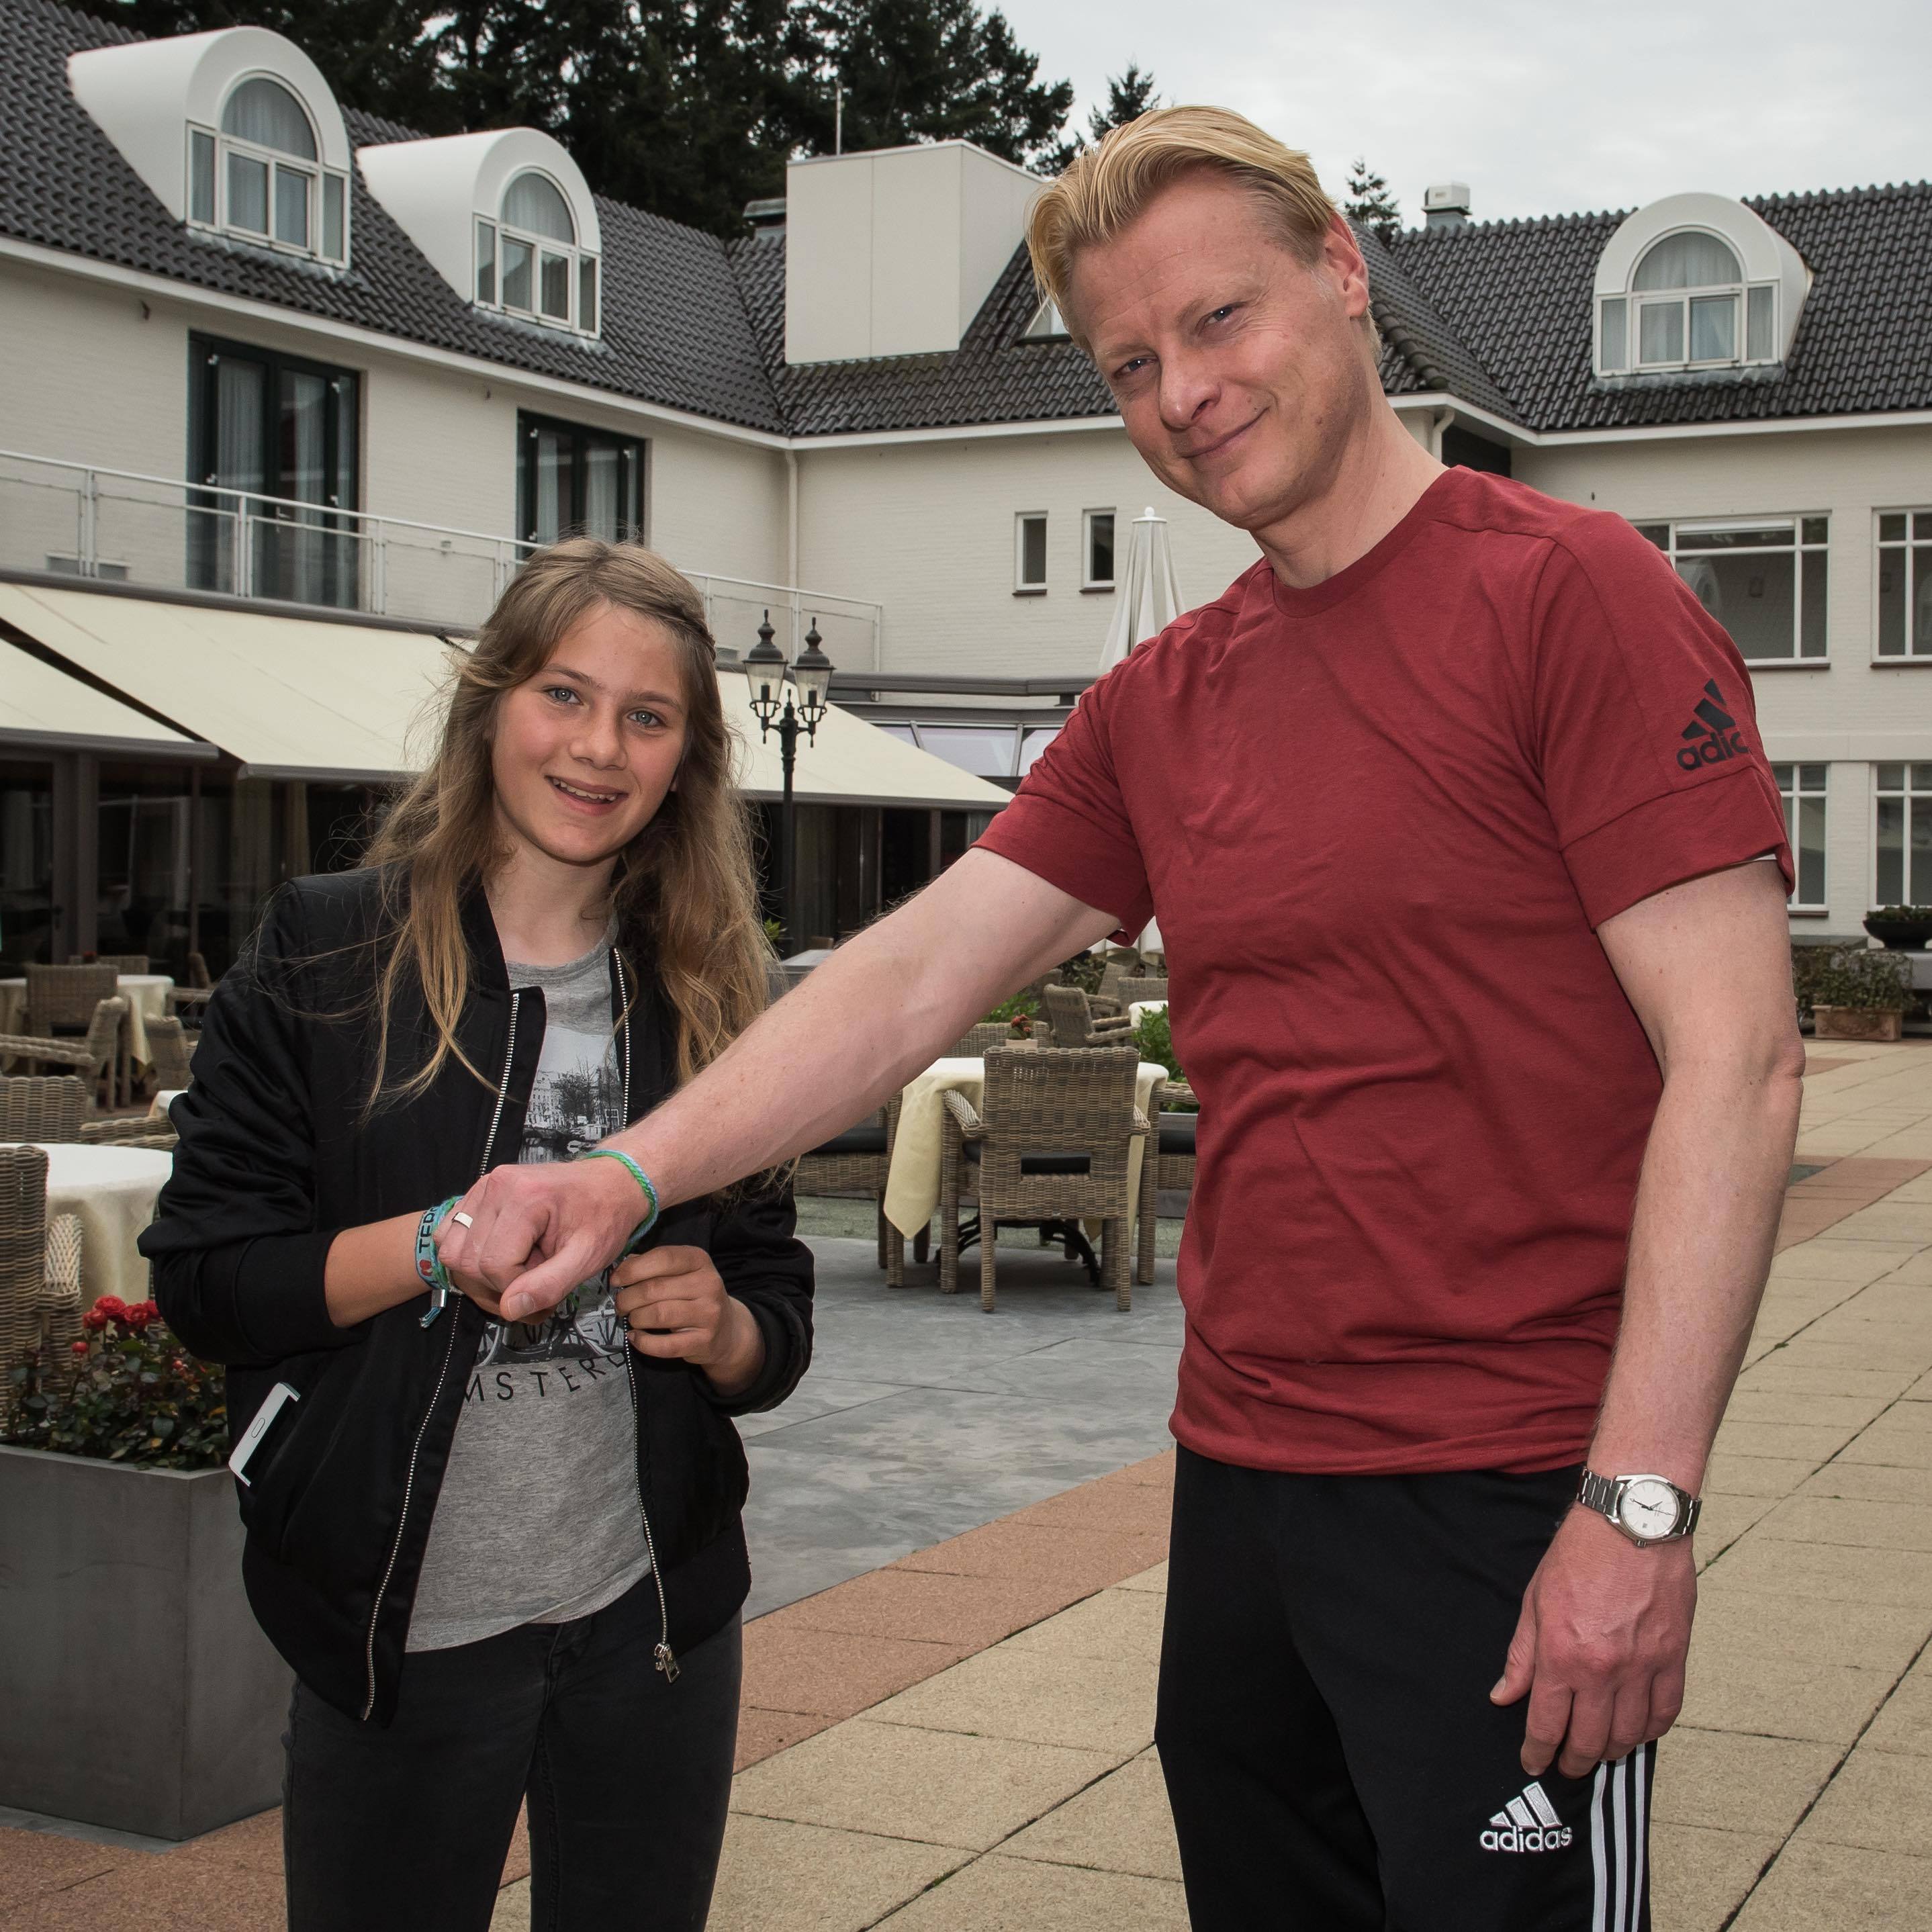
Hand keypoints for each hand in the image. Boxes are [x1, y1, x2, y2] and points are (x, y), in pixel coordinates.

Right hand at [436, 1159, 644, 1321]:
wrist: (611, 1182)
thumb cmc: (604, 1216)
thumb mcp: (589, 1257)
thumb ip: (550, 1285)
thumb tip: (510, 1309)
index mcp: (525, 1197)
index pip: (495, 1264)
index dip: (515, 1289)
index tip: (545, 1288)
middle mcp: (496, 1186)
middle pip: (467, 1261)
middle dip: (499, 1287)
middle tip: (536, 1285)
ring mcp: (483, 1187)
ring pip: (452, 1252)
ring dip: (481, 1276)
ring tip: (522, 1272)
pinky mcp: (477, 1193)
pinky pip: (449, 1236)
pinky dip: (470, 1257)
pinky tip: (505, 1258)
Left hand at [613, 1246, 764, 1396]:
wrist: (726, 1330)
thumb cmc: (693, 1296)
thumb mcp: (680, 1273)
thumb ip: (651, 1265)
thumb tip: (621, 1268)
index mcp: (699, 1260)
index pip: (663, 1258)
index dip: (633, 1269)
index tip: (616, 1280)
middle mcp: (708, 1284)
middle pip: (654, 1289)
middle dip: (628, 1298)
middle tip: (621, 1305)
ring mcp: (709, 1314)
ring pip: (658, 1315)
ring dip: (635, 1318)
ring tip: (632, 1319)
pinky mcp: (704, 1341)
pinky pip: (664, 1345)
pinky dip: (642, 1342)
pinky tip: (635, 1337)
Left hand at [1490, 1507, 1694, 1778]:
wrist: (1630, 1524)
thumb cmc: (1578, 1556)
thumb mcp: (1534, 1602)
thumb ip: (1521, 1656)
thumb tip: (1503, 1695)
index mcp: (1562, 1655)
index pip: (1547, 1724)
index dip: (1538, 1752)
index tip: (1533, 1763)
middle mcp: (1603, 1670)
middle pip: (1590, 1740)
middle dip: (1574, 1760)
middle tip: (1566, 1765)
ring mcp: (1643, 1667)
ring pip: (1630, 1735)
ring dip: (1612, 1751)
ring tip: (1599, 1751)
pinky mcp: (1674, 1659)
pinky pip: (1666, 1713)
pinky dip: (1651, 1731)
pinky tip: (1637, 1732)